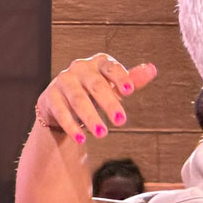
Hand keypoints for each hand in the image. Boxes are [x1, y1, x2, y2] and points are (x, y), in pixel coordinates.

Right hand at [35, 53, 156, 145]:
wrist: (61, 100)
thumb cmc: (94, 91)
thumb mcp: (114, 86)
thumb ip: (132, 80)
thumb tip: (153, 69)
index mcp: (98, 63)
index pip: (111, 68)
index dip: (121, 78)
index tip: (130, 92)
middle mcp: (79, 68)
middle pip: (96, 85)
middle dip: (109, 103)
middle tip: (121, 121)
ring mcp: (63, 81)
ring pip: (78, 100)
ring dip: (91, 117)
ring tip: (102, 134)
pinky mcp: (50, 97)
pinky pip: (61, 112)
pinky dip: (72, 127)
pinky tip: (81, 140)